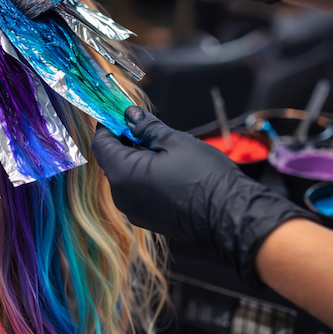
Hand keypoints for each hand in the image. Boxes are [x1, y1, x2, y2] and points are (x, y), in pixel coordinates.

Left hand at [92, 106, 315, 287]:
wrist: (231, 217)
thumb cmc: (206, 179)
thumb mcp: (175, 141)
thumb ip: (146, 127)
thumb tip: (131, 116)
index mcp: (123, 174)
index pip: (101, 144)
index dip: (108, 124)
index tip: (119, 112)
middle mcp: (122, 197)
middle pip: (111, 161)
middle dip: (124, 141)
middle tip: (143, 125)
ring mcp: (135, 212)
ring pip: (125, 178)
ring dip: (136, 159)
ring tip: (161, 146)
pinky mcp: (149, 220)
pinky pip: (138, 193)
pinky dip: (145, 177)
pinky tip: (167, 168)